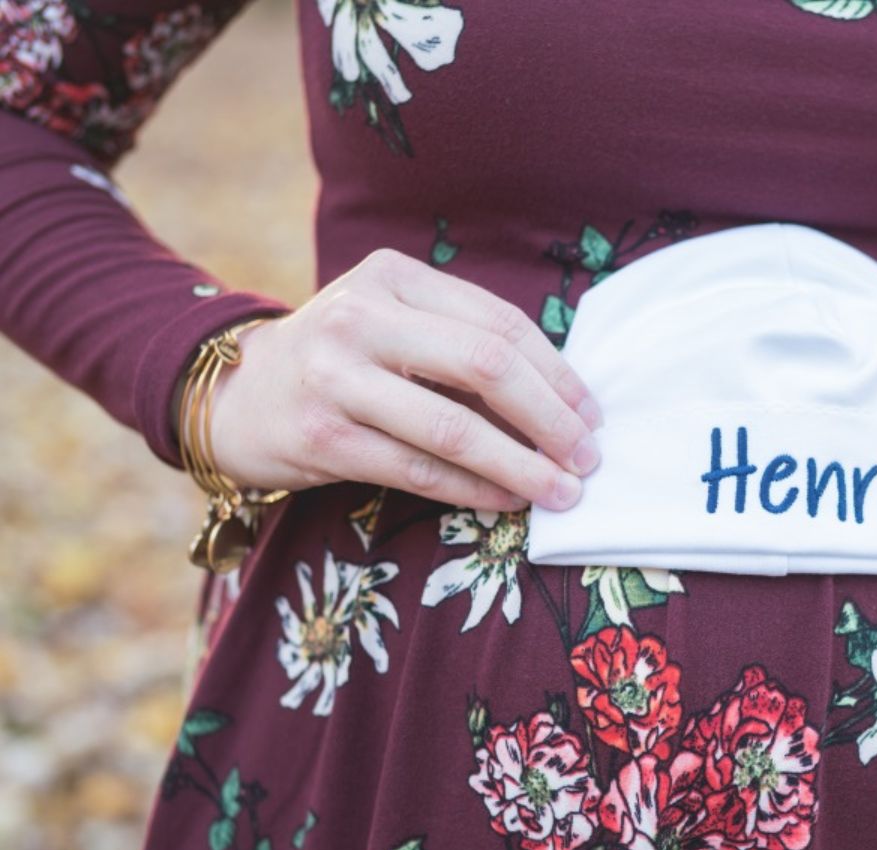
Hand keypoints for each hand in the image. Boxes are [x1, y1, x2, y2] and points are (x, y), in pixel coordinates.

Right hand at [196, 248, 602, 511]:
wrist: (238, 395)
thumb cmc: (344, 362)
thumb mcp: (395, 325)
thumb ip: (463, 346)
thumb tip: (565, 403)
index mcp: (393, 277)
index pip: (499, 324)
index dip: (558, 374)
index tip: (592, 415)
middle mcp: (360, 317)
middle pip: (486, 366)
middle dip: (551, 419)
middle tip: (587, 458)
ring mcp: (334, 377)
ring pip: (454, 427)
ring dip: (520, 466)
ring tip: (560, 491)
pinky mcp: (319, 438)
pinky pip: (417, 470)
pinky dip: (473, 489)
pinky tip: (507, 500)